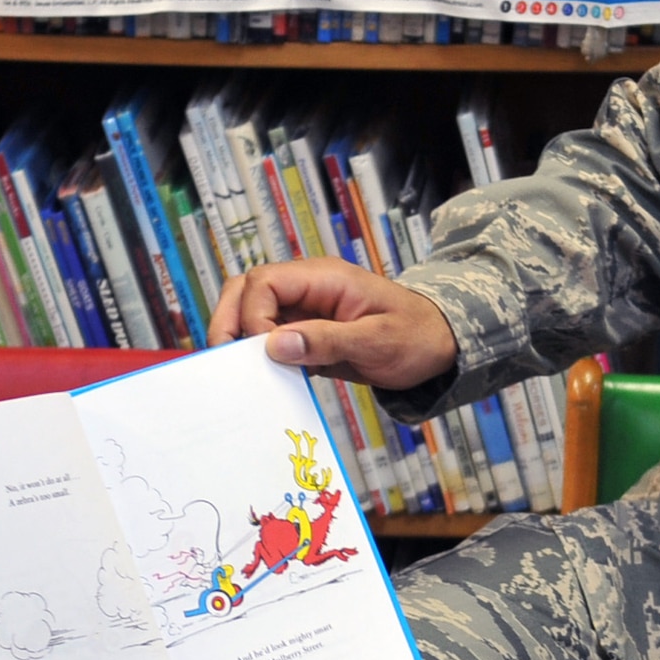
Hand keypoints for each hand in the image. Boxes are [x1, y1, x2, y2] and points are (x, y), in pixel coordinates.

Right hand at [208, 258, 458, 390]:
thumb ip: (326, 341)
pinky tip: (258, 382)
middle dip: (228, 321)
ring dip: (238, 339)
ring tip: (234, 372)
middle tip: (221, 358)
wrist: (438, 346)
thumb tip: (274, 344)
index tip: (262, 352)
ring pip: (251, 314)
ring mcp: (304, 311)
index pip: (265, 283)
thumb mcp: (377, 341)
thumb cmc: (416, 336)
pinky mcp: (306, 335)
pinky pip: (270, 340)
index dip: (253, 315)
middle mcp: (308, 289)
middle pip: (247, 290)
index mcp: (325, 278)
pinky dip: (258, 358)